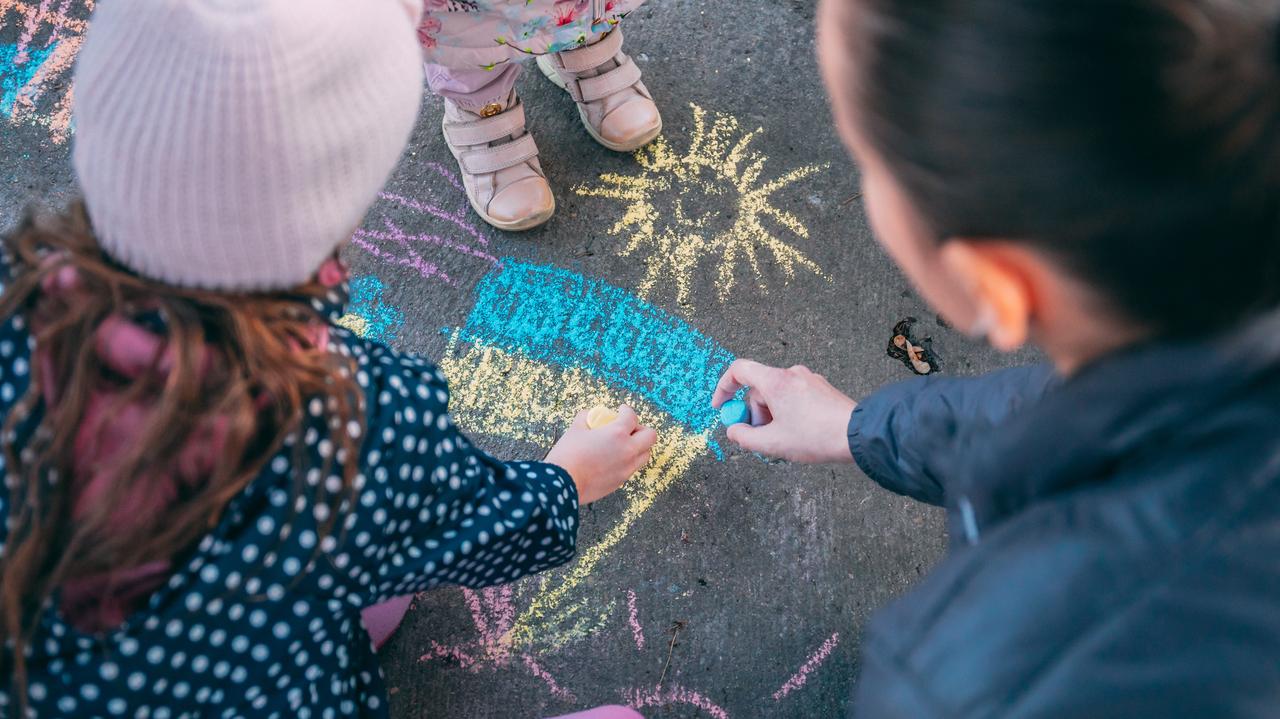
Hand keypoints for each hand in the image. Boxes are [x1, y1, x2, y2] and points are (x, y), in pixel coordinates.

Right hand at [545, 405, 656, 504]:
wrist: (562, 483)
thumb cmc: (568, 454)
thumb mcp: (575, 429)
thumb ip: (585, 418)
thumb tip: (589, 416)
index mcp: (618, 434)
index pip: (632, 417)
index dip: (627, 411)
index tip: (621, 410)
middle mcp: (628, 451)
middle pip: (650, 436)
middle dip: (641, 429)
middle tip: (628, 429)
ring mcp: (627, 468)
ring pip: (645, 454)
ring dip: (638, 447)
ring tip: (623, 445)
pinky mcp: (621, 481)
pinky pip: (632, 468)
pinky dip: (628, 461)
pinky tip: (613, 459)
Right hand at [712, 359, 856, 463]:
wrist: (858, 435)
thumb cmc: (816, 437)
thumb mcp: (773, 443)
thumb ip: (744, 437)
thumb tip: (734, 431)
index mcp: (776, 381)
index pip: (739, 371)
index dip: (724, 388)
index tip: (721, 407)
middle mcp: (792, 374)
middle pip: (759, 389)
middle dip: (756, 414)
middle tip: (763, 438)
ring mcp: (809, 379)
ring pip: (777, 395)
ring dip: (773, 416)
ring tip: (786, 440)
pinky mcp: (821, 388)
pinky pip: (794, 397)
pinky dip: (789, 413)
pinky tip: (800, 434)